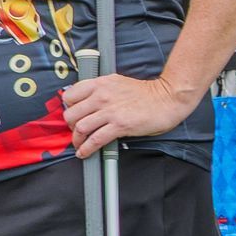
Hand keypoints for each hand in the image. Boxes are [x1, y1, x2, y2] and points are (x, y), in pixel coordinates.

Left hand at [61, 72, 203, 156]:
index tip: (73, 115)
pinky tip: (84, 153)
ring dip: (77, 140)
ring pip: (80, 128)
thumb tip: (86, 102)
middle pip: (71, 114)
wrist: (167, 97)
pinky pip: (95, 140)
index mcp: (100, 83)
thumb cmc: (145, 92)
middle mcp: (101, 96)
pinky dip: (86, 149)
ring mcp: (110, 111)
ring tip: (80, 144)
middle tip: (76, 131)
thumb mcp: (117, 83)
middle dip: (71, 126)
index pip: (69, 95)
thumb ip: (101, 90)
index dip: (68, 108)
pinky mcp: (119, 125)